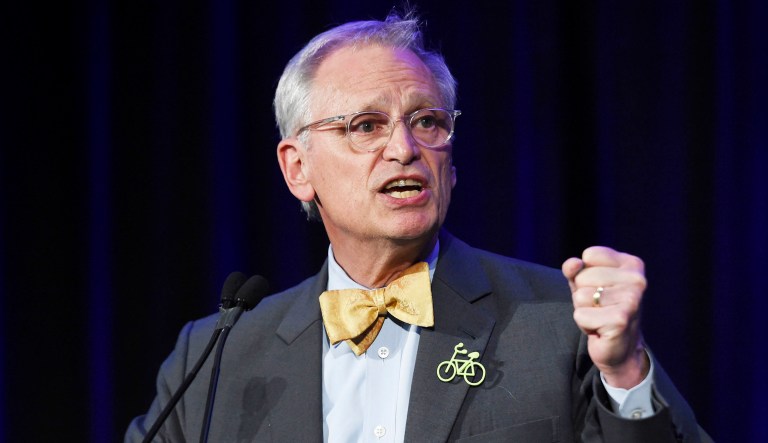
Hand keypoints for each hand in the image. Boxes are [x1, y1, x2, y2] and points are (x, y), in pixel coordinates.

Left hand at [562, 246, 649, 388]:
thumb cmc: (601, 309)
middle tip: (600, 307)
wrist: (621, 348)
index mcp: (632, 265)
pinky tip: (600, 329)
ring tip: (600, 317)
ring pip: (580, 296)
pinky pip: (580, 315)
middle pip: (583, 276)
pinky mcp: (620, 320)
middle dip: (583, 295)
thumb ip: (575, 269)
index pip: (590, 255)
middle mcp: (637, 280)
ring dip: (584, 310)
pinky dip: (584, 324)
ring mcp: (631, 300)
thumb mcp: (585, 283)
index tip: (599, 288)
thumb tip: (572, 264)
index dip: (585, 274)